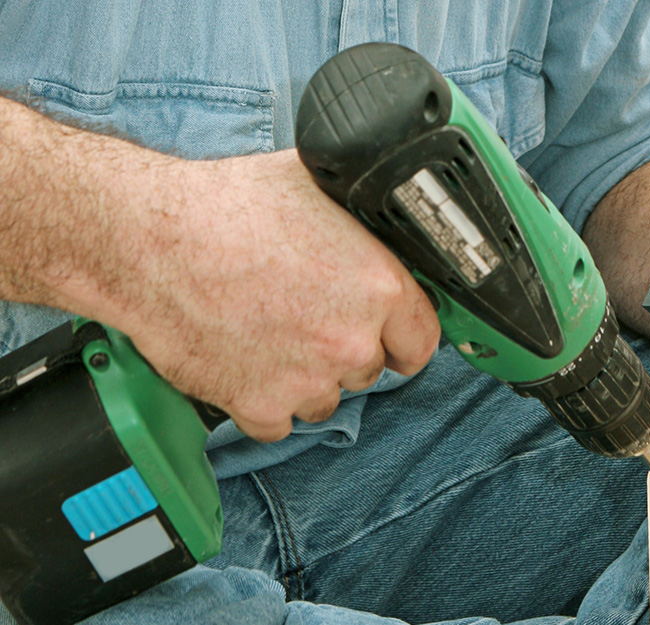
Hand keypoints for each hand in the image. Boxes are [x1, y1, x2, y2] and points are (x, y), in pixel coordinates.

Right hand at [111, 149, 439, 440]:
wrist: (149, 242)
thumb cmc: (225, 208)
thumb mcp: (315, 188)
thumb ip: (361, 220)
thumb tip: (382, 219)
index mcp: (378, 288)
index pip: (421, 341)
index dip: (402, 336)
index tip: (386, 336)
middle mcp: (350, 341)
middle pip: (369, 369)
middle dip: (344, 350)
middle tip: (305, 318)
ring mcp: (306, 380)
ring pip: (326, 400)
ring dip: (306, 379)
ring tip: (269, 335)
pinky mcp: (259, 406)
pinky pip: (279, 423)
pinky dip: (263, 401)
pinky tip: (245, 361)